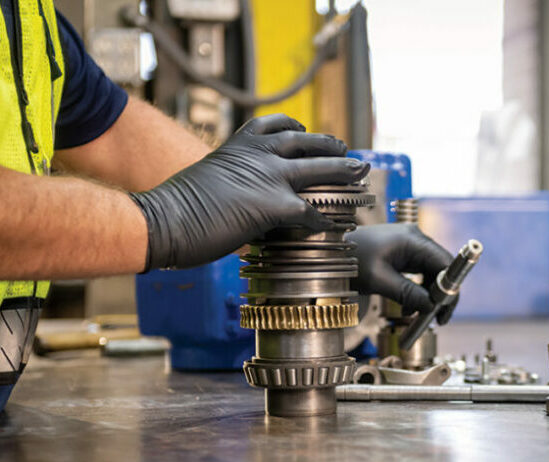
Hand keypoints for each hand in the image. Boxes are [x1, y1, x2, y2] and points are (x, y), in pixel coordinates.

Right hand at [131, 114, 369, 270]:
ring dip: (344, 172)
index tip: (307, 130)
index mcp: (240, 144)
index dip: (298, 128)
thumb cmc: (175, 205)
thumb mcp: (208, 177)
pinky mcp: (272, 206)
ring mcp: (268, 178)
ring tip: (361, 174)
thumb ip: (231, 180)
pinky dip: (326, 218)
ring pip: (319, 170)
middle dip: (332, 146)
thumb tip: (238, 199)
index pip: (277, 124)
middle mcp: (258, 154)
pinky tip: (336, 224)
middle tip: (349, 152)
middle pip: (307, 143)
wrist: (162, 218)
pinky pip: (311, 211)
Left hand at [348, 223, 457, 323]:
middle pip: (441, 269)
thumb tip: (431, 306)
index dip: (450, 287)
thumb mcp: (378, 280)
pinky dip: (418, 291)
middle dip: (440, 294)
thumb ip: (407, 292)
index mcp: (412, 240)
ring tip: (418, 315)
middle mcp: (415, 240)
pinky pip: (420, 274)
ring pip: (432, 273)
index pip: (444, 263)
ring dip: (428, 295)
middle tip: (438, 318)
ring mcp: (410, 246)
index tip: (445, 309)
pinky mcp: (404, 254)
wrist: (332, 254)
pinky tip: (408, 306)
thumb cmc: (351, 261)